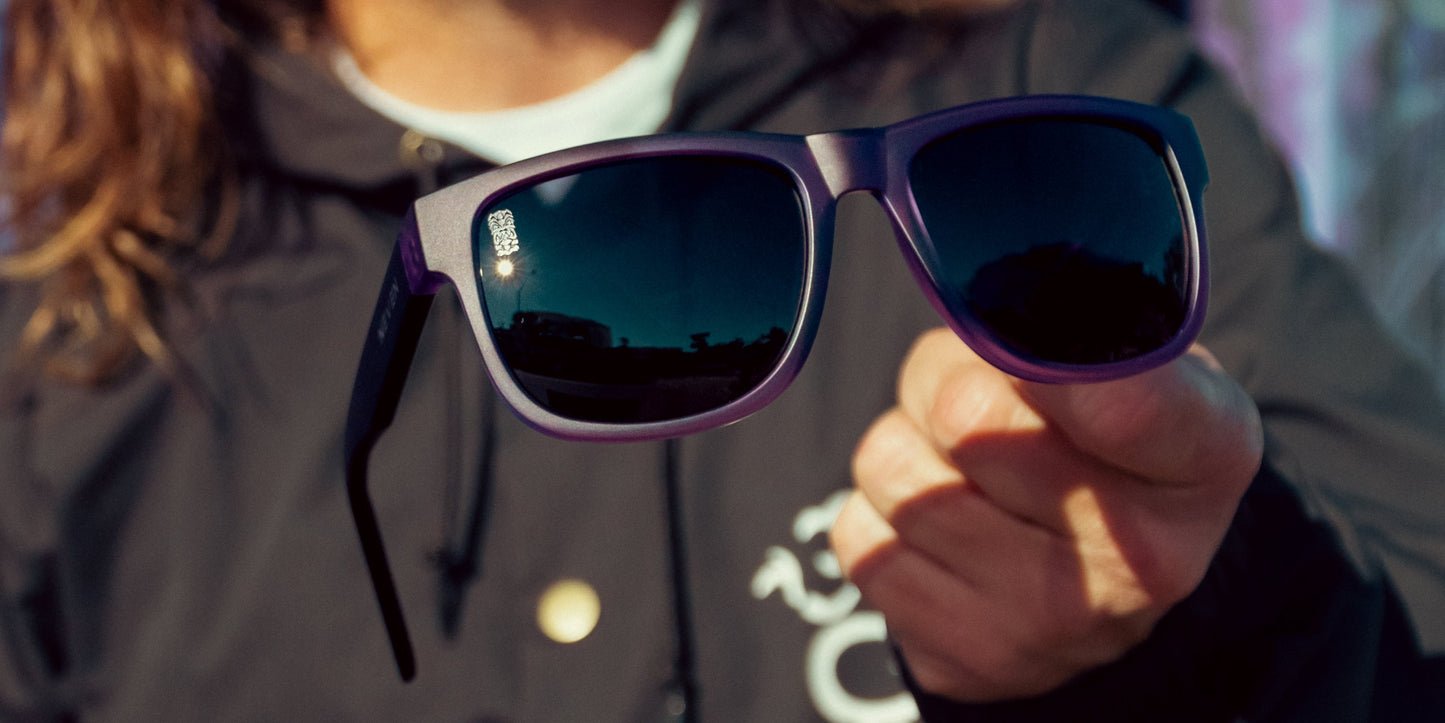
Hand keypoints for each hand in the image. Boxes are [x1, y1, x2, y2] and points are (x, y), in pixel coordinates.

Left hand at [831, 328, 1262, 701]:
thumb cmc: (1110, 443)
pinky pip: (859, 537)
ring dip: (906, 446)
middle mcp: (1137, 561)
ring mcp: (1045, 623)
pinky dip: (878, 514)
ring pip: (893, 469)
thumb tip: (969, 301)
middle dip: (946, 382)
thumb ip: (1070, 325)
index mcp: (1204, 460)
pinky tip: (941, 525)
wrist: (1102, 590)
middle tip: (982, 396)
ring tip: (961, 464)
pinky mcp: (960, 659)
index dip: (1040, 358)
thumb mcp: (1138, 365)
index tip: (1012, 334)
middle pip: (966, 416)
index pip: (1122, 403)